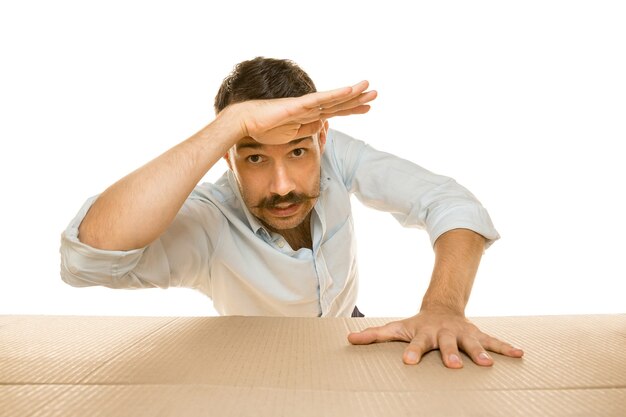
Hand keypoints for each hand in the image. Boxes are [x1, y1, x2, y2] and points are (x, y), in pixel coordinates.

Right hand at [228, 80, 376, 144]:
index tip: (367, 108)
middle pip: (338, 104)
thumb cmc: (265, 128)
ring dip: (352, 94)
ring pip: (333, 100)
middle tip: (375, 94)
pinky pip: (321, 99)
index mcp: (308, 115)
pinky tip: (350, 91)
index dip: (351, 109)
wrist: (245, 122)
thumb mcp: (292, 135)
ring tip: (369, 88)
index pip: (335, 111)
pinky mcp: (298, 105)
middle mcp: (309, 108)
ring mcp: (305, 105)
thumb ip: (308, 129)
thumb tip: (323, 126)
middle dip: (358, 100)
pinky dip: (336, 95)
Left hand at [347, 307, 523, 367]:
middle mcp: (444, 333)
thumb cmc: (416, 324)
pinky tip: (521, 354)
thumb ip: (374, 335)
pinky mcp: (477, 335)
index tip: (408, 362)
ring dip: (481, 353)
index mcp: (423, 333)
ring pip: (473, 344)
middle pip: (447, 345)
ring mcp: (463, 334)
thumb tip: (349, 340)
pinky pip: (494, 341)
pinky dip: (506, 348)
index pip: (416, 344)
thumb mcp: (396, 328)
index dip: (412, 352)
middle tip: (453, 365)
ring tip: (488, 365)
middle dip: (451, 354)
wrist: (442, 307)